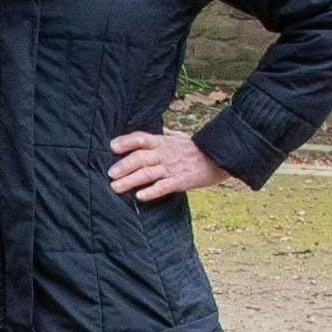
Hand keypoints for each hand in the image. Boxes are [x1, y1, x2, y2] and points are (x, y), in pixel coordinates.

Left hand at [108, 129, 230, 202]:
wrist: (221, 156)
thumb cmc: (197, 149)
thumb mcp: (179, 138)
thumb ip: (163, 137)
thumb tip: (149, 134)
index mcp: (163, 142)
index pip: (141, 138)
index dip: (126, 141)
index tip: (112, 146)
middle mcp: (165, 153)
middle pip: (141, 157)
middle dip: (124, 165)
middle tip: (110, 173)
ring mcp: (173, 167)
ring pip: (148, 173)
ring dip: (131, 180)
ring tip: (116, 187)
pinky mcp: (182, 180)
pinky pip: (164, 186)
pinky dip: (152, 191)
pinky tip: (140, 196)